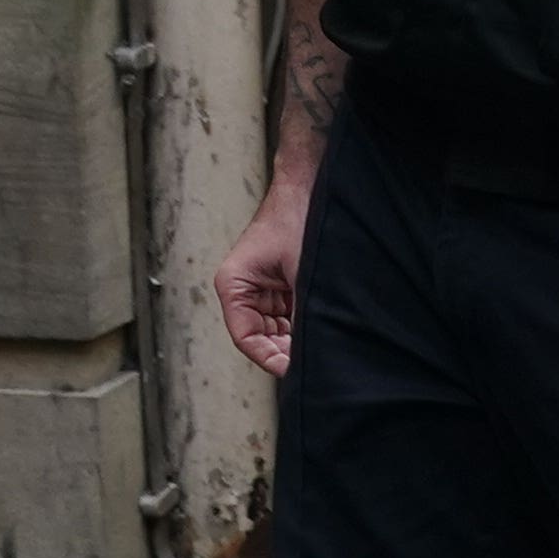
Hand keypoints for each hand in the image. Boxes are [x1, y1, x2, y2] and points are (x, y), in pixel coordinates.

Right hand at [213, 180, 309, 377]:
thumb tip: (312, 348)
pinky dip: (304, 325)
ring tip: (323, 346)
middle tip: (315, 361)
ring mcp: (263, 288)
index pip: (246, 338)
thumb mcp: (301, 273)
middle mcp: (243, 289)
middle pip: (261, 337)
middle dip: (286, 351)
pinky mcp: (282, 285)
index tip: (294, 369)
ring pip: (277, 330)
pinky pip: (290, 316)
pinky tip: (324, 330)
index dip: (270, 358)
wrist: (311, 187)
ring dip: (297, 339)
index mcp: (234, 285)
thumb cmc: (299, 219)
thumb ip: (303, 312)